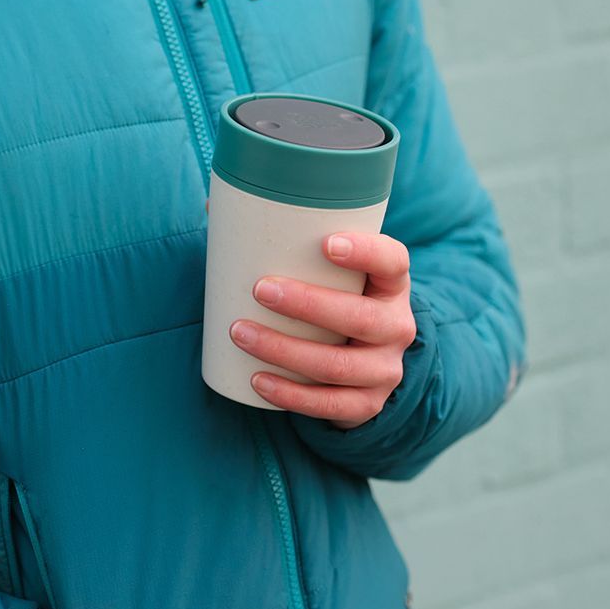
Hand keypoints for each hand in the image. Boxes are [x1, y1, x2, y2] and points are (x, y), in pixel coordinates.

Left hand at [227, 231, 415, 429]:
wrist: (364, 362)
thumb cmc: (333, 298)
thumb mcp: (329, 272)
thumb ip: (286, 239)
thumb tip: (212, 204)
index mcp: (391, 284)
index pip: (392, 261)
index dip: (366, 251)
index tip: (326, 243)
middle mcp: (397, 326)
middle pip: (361, 317)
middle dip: (307, 304)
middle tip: (260, 289)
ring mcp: (384, 369)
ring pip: (338, 364)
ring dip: (284, 350)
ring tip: (240, 332)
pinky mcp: (367, 404)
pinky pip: (329, 404)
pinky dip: (290, 394)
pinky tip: (257, 380)